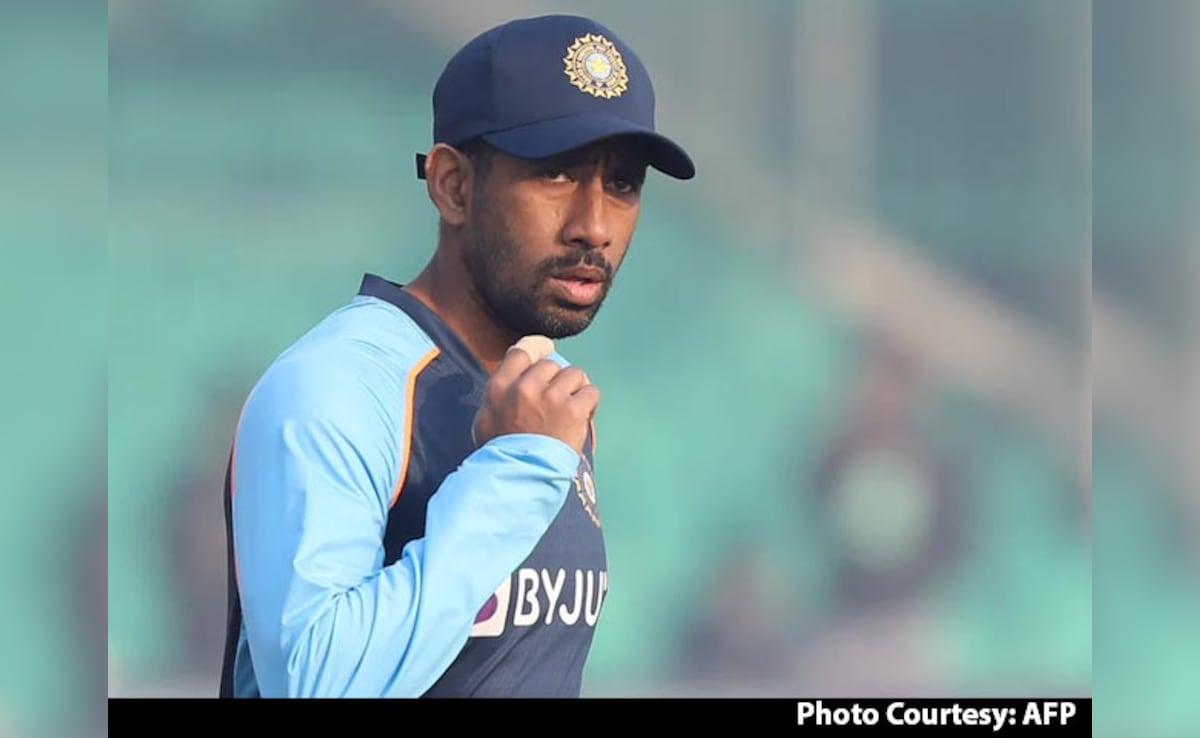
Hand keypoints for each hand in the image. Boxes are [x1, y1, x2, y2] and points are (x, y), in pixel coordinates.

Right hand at [472, 336, 598, 454]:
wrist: (519, 477)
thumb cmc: (500, 453)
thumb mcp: (485, 420)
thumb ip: (498, 396)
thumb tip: (510, 379)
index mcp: (501, 387)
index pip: (521, 351)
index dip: (537, 347)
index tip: (546, 349)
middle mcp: (525, 386)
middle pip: (550, 364)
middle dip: (556, 379)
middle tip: (557, 397)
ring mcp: (551, 397)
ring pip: (574, 374)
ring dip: (575, 388)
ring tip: (572, 405)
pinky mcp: (573, 410)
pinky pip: (590, 392)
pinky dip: (590, 403)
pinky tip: (583, 415)